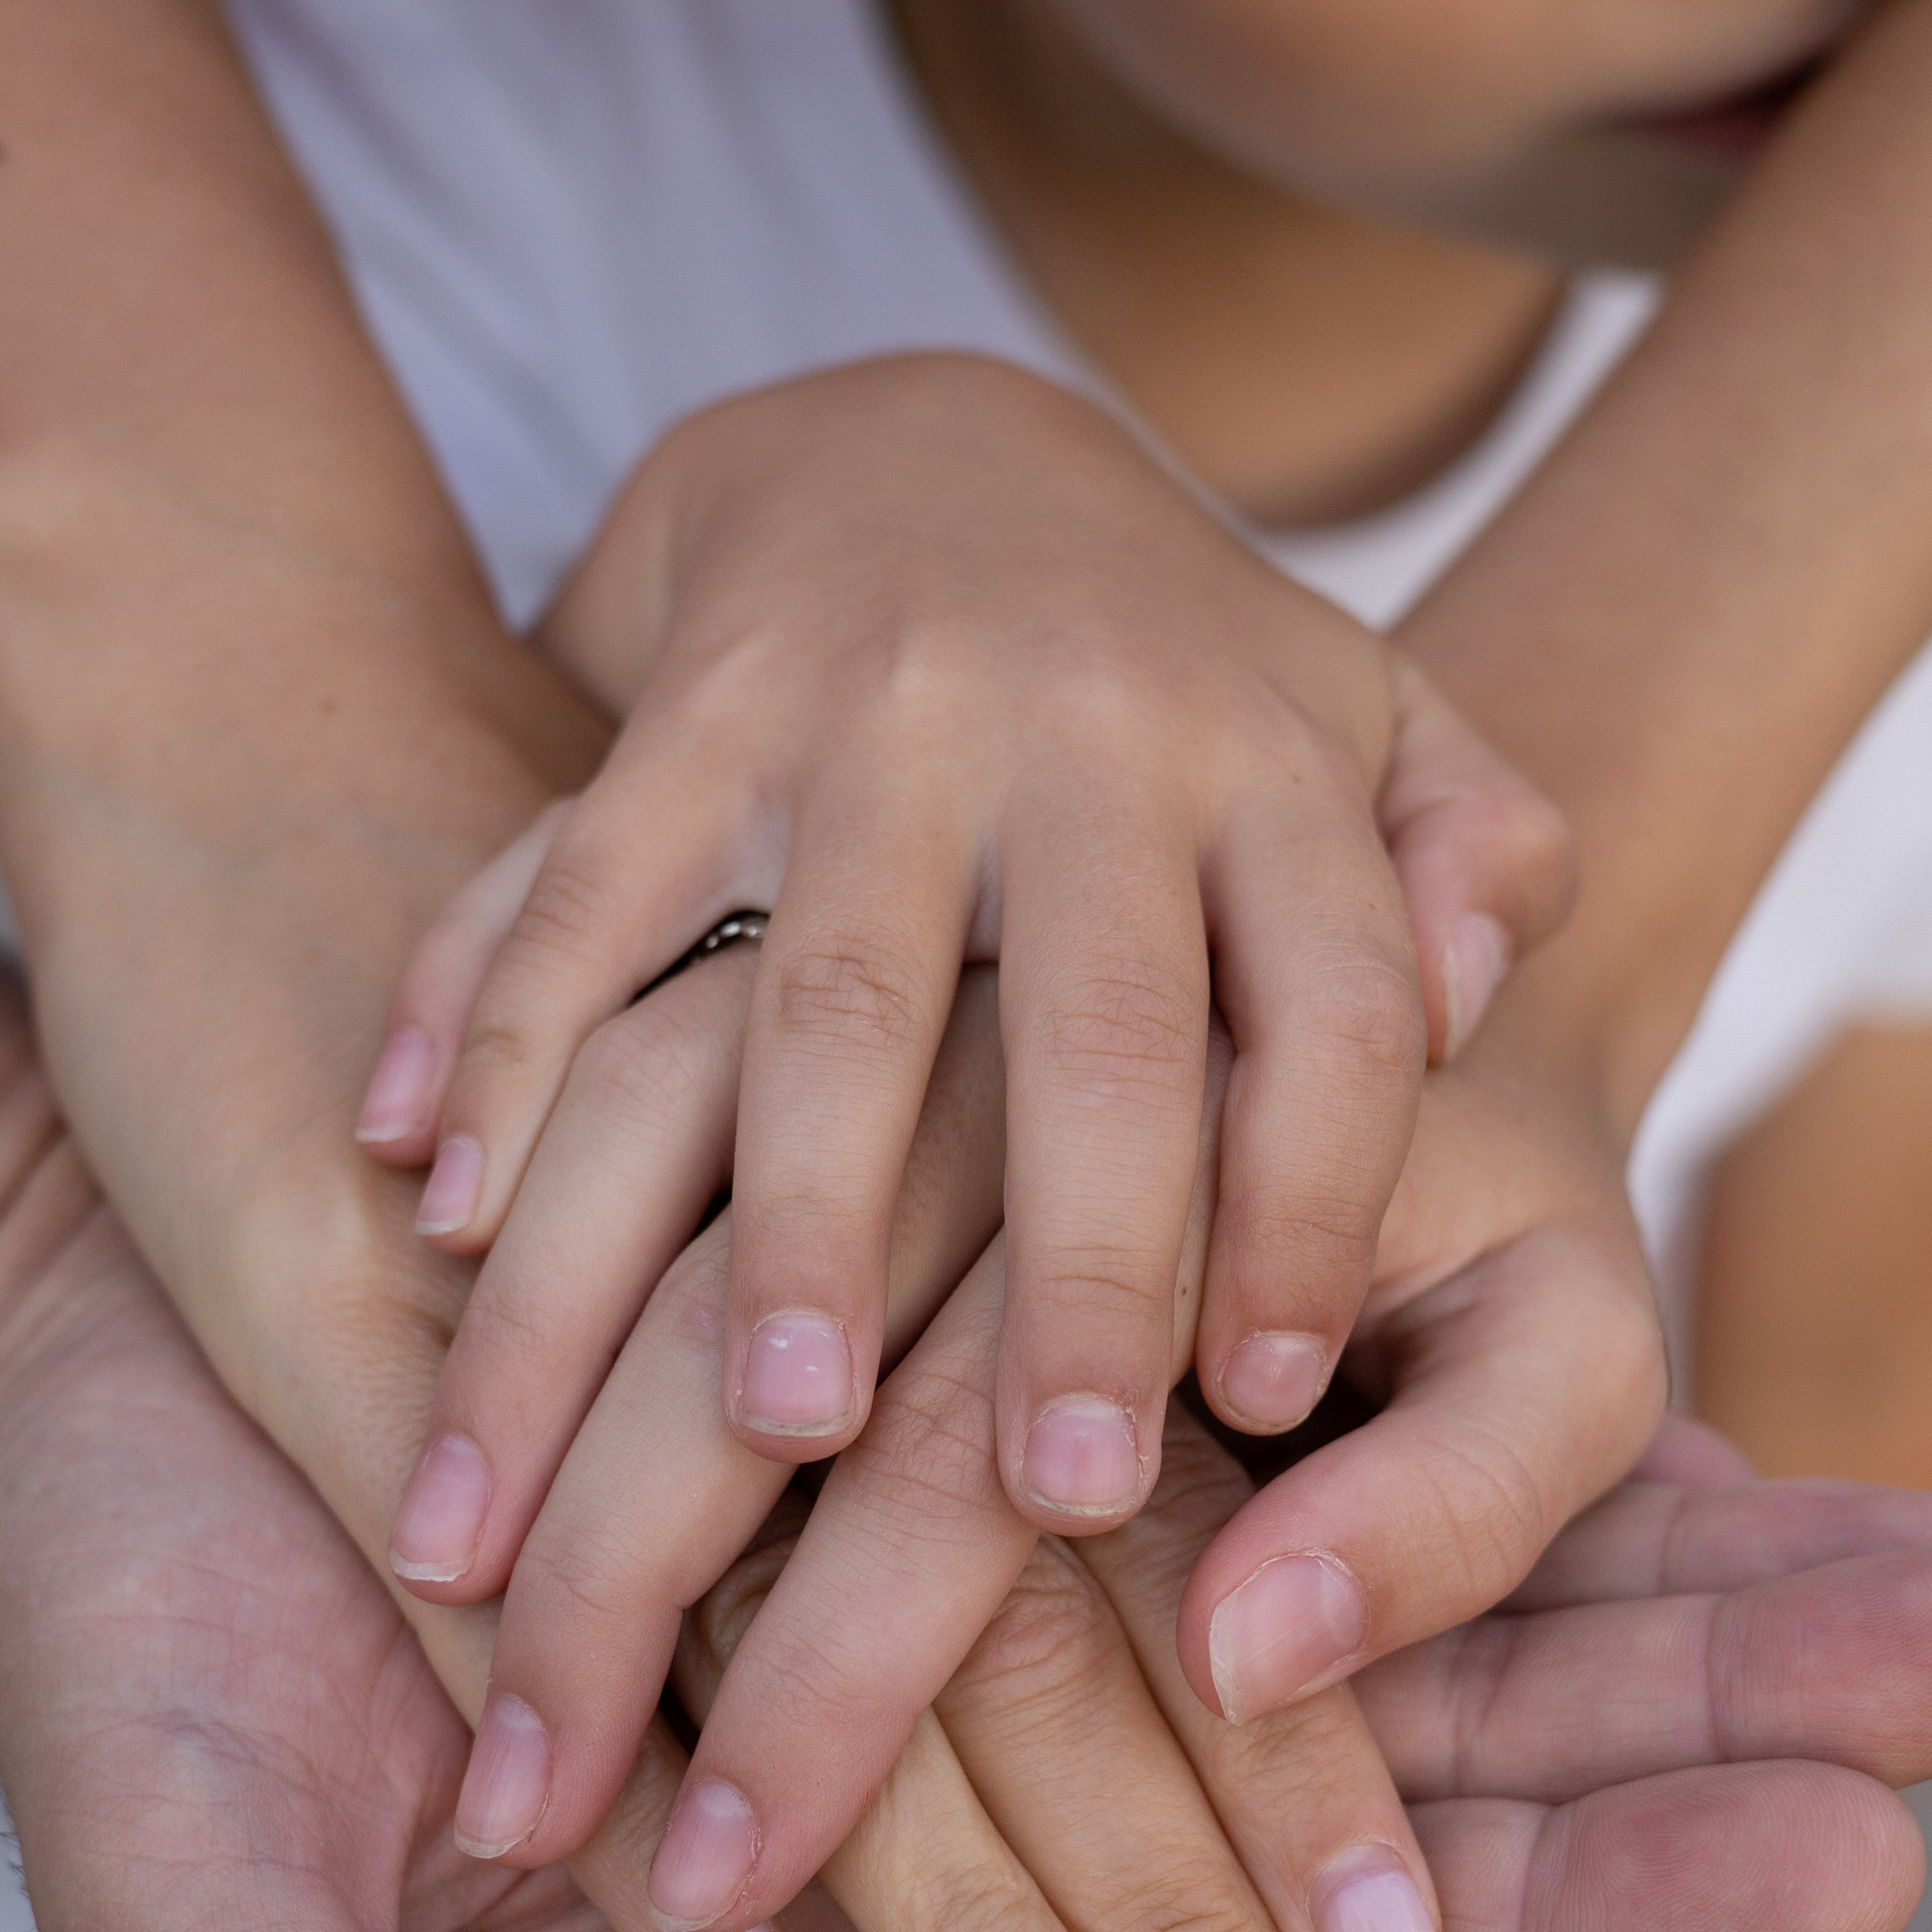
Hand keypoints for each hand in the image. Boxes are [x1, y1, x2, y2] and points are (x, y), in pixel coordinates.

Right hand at [0, 1001, 1931, 1931]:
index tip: (1841, 1886)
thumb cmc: (115, 1589)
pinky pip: (1279, 1330)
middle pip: (1426, 1736)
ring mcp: (1008, 1484)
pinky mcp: (985, 1285)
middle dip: (1731, 1725)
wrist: (94, 1299)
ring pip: (1412, 1539)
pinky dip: (1478, 1337)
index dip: (1555, 1925)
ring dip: (1695, 1545)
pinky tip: (1706, 1311)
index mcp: (873, 1875)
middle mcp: (987, 1693)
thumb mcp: (198, 1863)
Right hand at [365, 356, 1569, 1525]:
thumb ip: (1474, 850)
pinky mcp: (687, 714)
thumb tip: (1471, 998)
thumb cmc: (1170, 670)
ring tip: (779, 1428)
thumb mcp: (1369, 725)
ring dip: (803, 1220)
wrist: (913, 438)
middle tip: (1058, 1493)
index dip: (1311, 1204)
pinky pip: (585, 895)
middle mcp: (1081, 727)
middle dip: (1081, 1266)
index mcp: (1266, 763)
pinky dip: (509, 1048)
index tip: (1271, 1400)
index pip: (1331, 1003)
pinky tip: (457, 1212)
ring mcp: (869, 710)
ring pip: (835, 993)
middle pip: (1095, 1026)